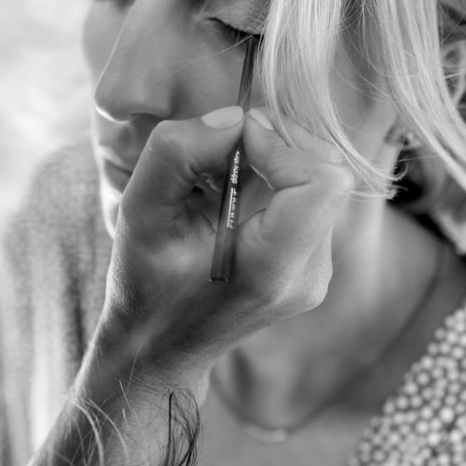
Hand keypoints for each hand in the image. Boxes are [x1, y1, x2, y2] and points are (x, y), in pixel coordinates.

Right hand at [92, 105, 354, 389]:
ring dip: (272, 159)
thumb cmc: (145, 284)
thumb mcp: (139, 212)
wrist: (161, 347)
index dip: (280, 144)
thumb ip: (178, 153)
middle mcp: (308, 272)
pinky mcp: (313, 261)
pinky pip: (310, 195)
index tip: (231, 143)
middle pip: (326, 170)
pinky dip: (275, 178)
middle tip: (221, 152)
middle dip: (276, 143)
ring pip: (319, 177)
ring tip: (219, 179)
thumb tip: (234, 119)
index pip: (321, 180)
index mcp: (272, 268)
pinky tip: (232, 196)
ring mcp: (317, 270)